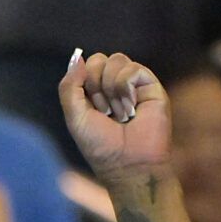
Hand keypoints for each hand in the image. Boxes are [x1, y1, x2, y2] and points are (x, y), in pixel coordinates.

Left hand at [60, 51, 170, 184]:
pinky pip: (133, 69)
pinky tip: (132, 109)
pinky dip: (126, 89)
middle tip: (106, 112)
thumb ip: (69, 87)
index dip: (84, 85)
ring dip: (112, 90)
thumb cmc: (101, 147)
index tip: (92, 110)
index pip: (86, 66)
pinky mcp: (151, 86)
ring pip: (117, 60)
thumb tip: (78, 56)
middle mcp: (116, 85)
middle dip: (97, 86)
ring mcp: (134, 84)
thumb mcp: (74, 117)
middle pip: (100, 59)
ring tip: (121, 114)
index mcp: (96, 92)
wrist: (128, 165)